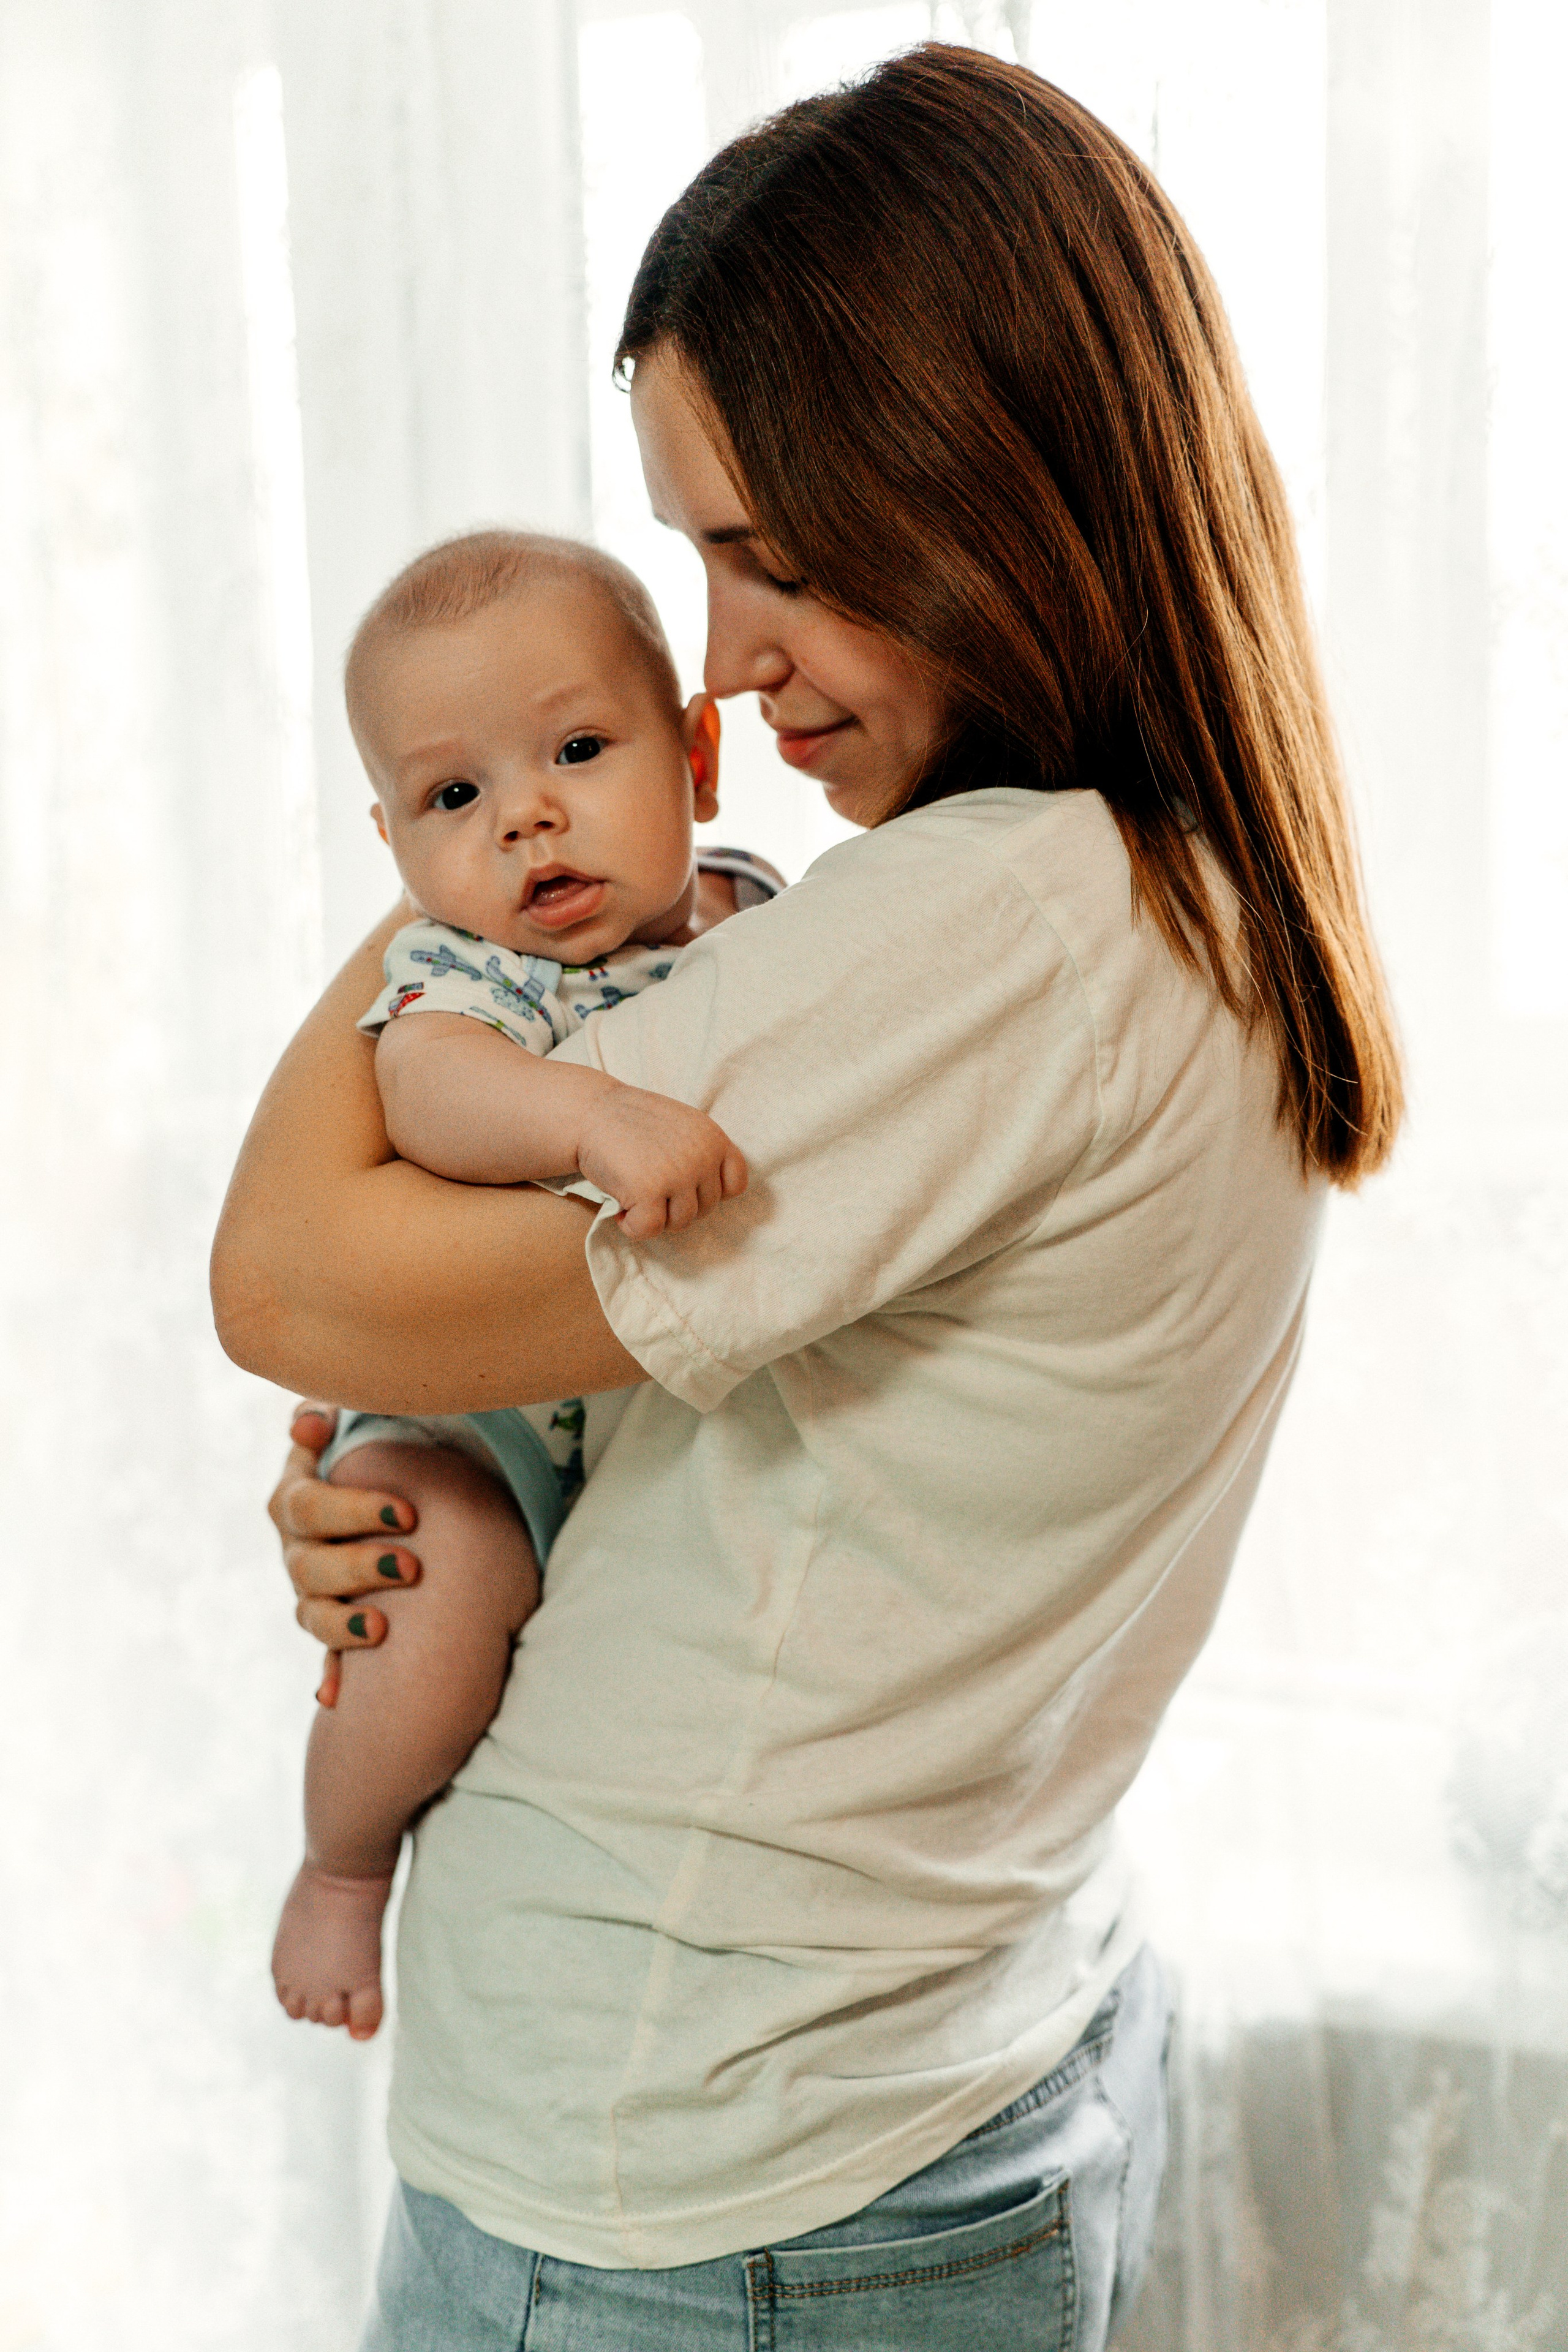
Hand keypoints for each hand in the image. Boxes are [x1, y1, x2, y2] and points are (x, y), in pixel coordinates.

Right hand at [268, 1402, 421, 1705]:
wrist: (383, 1494)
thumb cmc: (370, 1449)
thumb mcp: (350, 1422)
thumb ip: (325, 1415)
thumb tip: (311, 1422)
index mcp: (296, 1499)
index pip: (311, 1505)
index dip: (355, 1510)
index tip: (410, 1513)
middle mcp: (297, 1549)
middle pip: (311, 1565)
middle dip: (360, 1567)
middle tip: (411, 1566)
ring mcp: (310, 1590)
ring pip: (312, 1613)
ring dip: (342, 1624)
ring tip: (380, 1628)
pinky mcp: (331, 1621)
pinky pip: (325, 1654)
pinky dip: (331, 1675)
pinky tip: (335, 1698)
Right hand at [576, 1085, 746, 1240]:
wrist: (590, 1111)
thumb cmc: (632, 1123)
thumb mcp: (683, 1127)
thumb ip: (702, 1154)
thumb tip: (712, 1196)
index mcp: (715, 1139)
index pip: (735, 1185)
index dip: (709, 1192)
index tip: (683, 1186)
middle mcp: (703, 1157)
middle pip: (706, 1209)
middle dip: (676, 1205)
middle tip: (648, 1186)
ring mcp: (678, 1174)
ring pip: (681, 1223)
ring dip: (655, 1216)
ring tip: (635, 1193)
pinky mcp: (650, 1191)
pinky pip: (650, 1229)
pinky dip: (633, 1226)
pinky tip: (621, 1208)